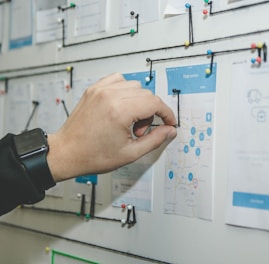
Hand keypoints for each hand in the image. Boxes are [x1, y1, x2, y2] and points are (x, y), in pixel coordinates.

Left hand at [47, 73, 176, 181]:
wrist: (66, 153)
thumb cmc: (92, 155)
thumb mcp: (130, 153)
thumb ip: (155, 140)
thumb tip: (169, 130)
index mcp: (119, 111)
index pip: (155, 103)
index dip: (166, 114)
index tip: (168, 122)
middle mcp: (110, 96)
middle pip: (146, 94)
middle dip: (151, 112)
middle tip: (140, 131)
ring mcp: (100, 90)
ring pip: (135, 86)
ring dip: (139, 102)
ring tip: (129, 121)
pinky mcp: (94, 89)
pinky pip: (118, 80)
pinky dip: (125, 90)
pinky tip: (122, 106)